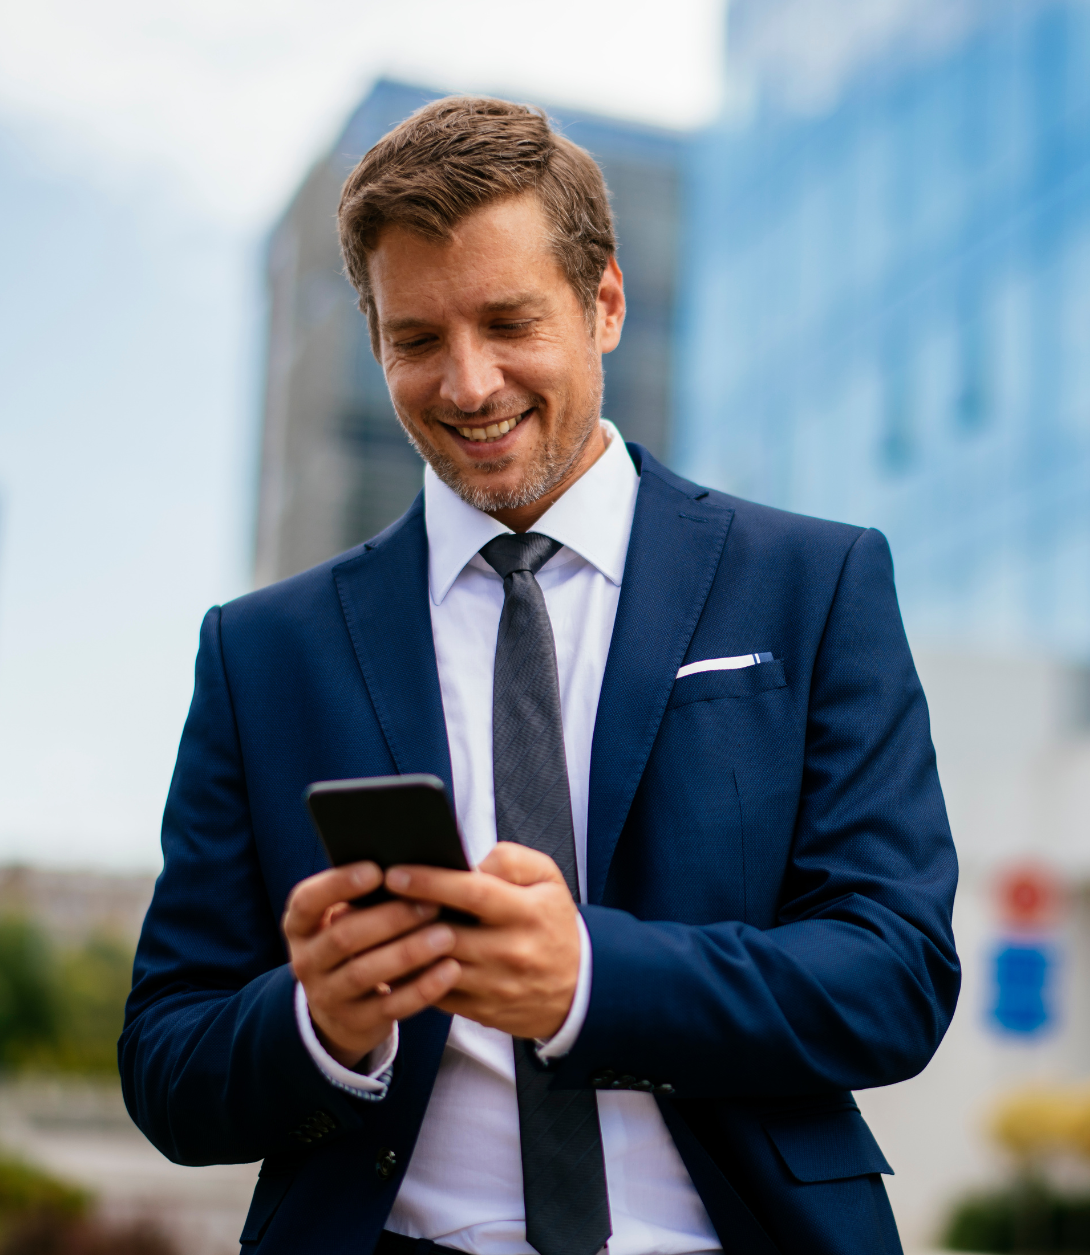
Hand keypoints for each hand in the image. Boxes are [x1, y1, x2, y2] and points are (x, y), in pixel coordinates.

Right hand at [283, 862, 460, 1067]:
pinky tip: (450, 970)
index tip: (376, 870)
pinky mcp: (355, 1022)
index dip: (338, 884)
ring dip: (408, 952)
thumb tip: (410, 866)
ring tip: (446, 935)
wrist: (340, 1010)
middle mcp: (306, 961)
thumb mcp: (344, 919)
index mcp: (299, 926)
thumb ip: (364, 897)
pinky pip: (390, 1006)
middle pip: (343, 937)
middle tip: (431, 904)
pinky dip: (422, 988)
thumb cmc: (355, 943)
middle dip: (390, 919)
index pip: (307, 901)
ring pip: (365, 973)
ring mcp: (327, 996)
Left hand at [385, 843, 579, 1039]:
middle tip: (370, 899)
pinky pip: (435, 995)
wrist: (581, 988)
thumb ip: (510, 860)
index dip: (431, 881)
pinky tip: (390, 958)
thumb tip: (469, 863)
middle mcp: (510, 951)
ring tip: (372, 928)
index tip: (395, 873)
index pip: (474, 893)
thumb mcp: (548, 879)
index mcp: (527, 912)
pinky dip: (410, 978)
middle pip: (447, 934)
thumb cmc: (553, 923)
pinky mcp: (481, 1011)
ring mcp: (495, 986)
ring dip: (401, 949)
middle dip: (404, 917)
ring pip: (435, 968)